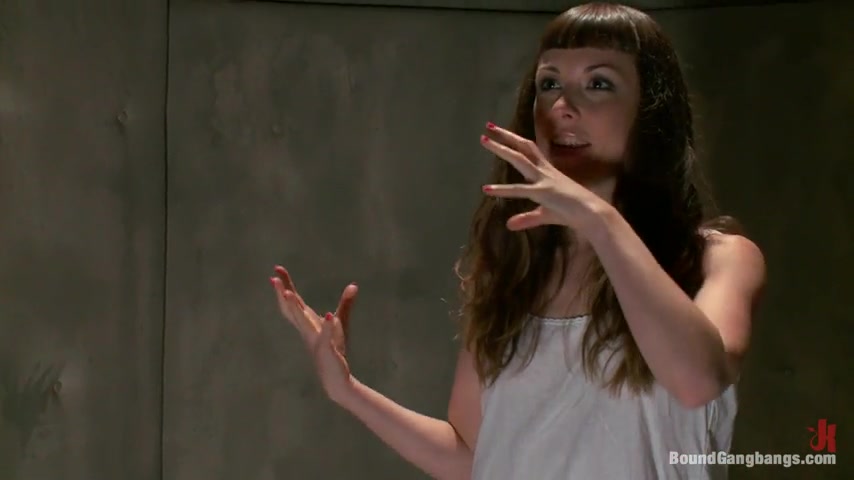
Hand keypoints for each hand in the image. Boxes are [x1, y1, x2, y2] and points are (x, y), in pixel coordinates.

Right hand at [270, 265, 357, 403]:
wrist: (335, 377)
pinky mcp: (327, 350)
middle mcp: (307, 330)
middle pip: (292, 309)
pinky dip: (327, 327)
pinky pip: (326, 337)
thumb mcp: (342, 322)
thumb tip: (353, 285)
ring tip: (288, 293)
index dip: (285, 285)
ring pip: (303, 322)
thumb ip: (346, 303)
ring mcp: (315, 340)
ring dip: (295, 308)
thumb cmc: (335, 350)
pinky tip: (329, 316)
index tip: (276, 269)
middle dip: (282, 293)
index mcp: (307, 322)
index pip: (295, 301)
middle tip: (273, 278)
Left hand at [479, 122, 605, 232]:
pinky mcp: (543, 193)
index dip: (515, 140)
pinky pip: (519, 190)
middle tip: (488, 126)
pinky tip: (487, 190)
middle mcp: (544, 171)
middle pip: (523, 148)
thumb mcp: (544, 214)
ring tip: (484, 140)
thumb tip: (508, 224)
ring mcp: (543, 180)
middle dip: (506, 136)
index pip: (529, 150)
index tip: (500, 132)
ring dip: (501, 150)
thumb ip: (526, 218)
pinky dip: (502, 190)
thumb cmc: (573, 212)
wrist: (592, 214)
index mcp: (547, 171)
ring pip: (519, 160)